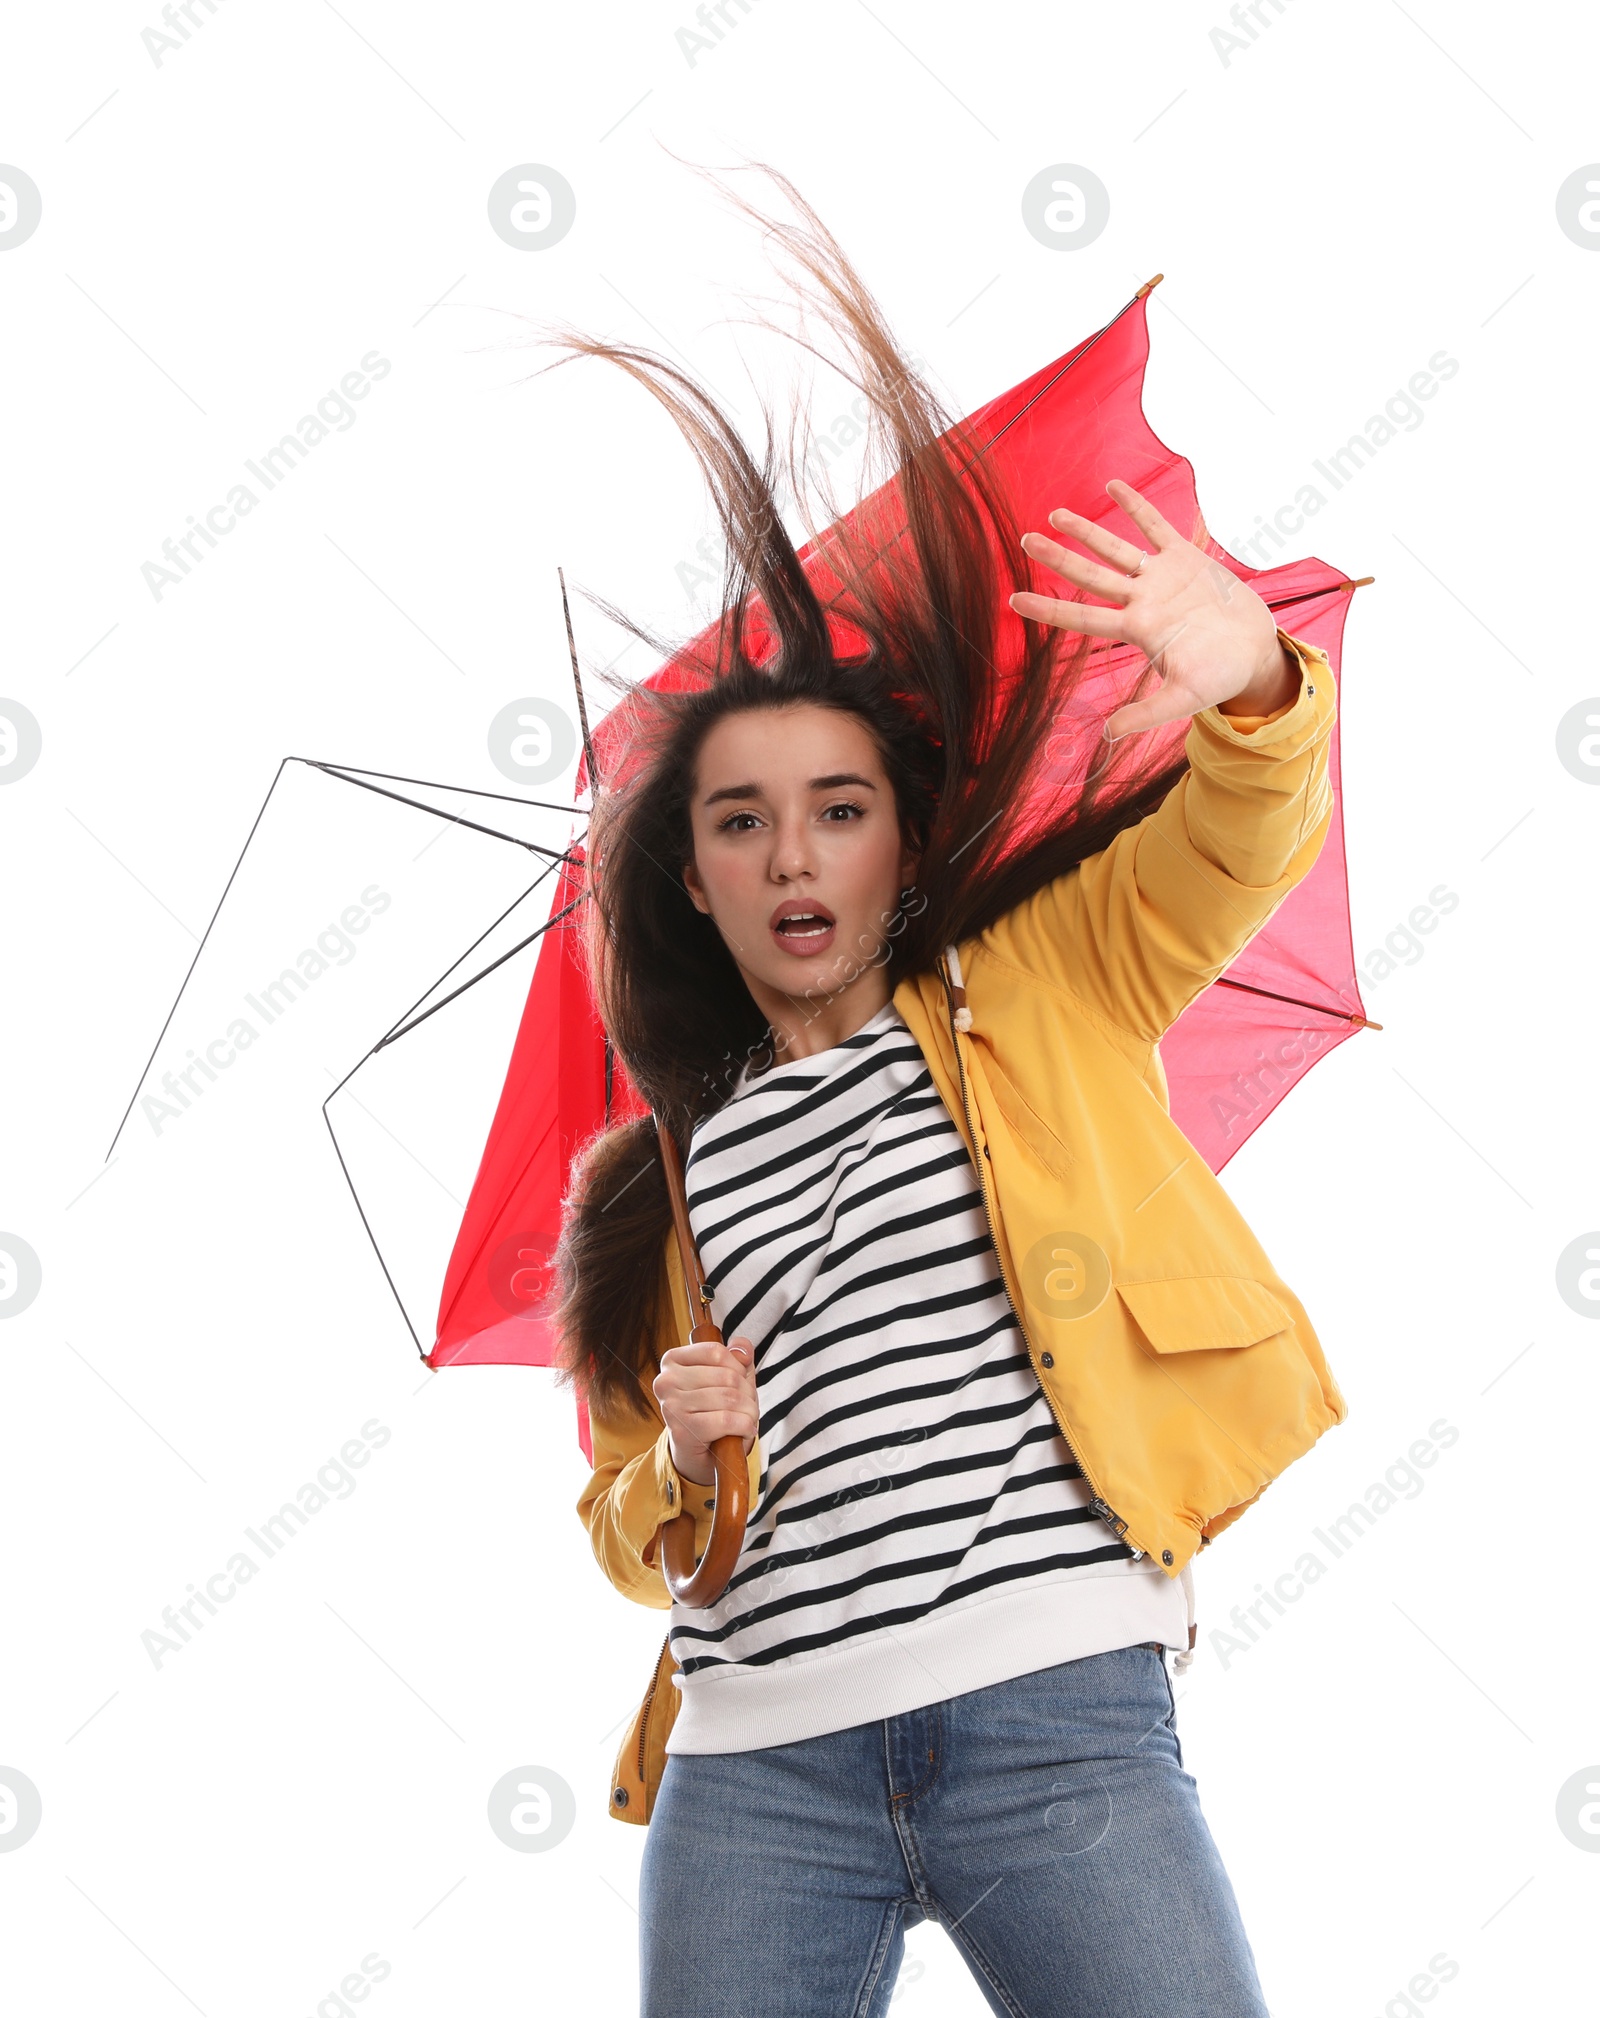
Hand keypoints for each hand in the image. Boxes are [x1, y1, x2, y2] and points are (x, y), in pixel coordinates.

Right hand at [653, 1334, 758, 1488]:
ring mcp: (671, 1406)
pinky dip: (745, 1426)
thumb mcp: (729, 1379)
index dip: (738, 1368)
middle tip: (747, 1407)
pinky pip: (726, 1421)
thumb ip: (738, 1358)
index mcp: (672, 1360)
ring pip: (730, 1399)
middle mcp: (665, 1381)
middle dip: (748, 1394)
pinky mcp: (681, 1431)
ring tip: (747, 1419)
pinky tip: (744, 1431)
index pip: (716, 1352)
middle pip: (727, 1376)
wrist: (696, 1454)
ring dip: (750, 1412)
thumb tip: (743, 1348)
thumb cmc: (713, 1411)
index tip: (740, 1383)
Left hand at [1007, 477, 1296, 741]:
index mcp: (1137, 629)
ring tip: (1054, 515)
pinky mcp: (1185, 559)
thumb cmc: (1219, 677)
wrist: (1254, 653)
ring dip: (1086, 531)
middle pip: (1090, 576)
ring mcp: (1161, 577)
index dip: (1049, 608)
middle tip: (1025, 540)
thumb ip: (1147, 715)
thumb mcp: (1183, 699)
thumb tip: (1108, 735)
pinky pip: (1155, 527)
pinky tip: (1114, 484)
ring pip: (1116, 549)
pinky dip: (1136, 507)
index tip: (1013, 600)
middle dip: (1059, 558)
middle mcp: (1141, 600)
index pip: (1083, 619)